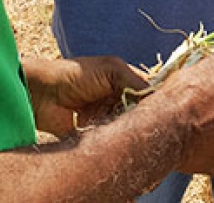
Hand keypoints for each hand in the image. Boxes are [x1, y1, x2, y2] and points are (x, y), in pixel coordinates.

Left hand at [23, 56, 148, 136]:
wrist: (43, 94)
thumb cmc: (75, 74)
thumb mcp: (111, 69)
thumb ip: (135, 81)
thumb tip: (158, 97)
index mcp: (124, 82)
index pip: (149, 94)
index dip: (158, 102)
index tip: (170, 110)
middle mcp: (119, 101)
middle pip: (142, 114)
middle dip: (147, 120)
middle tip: (158, 127)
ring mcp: (109, 120)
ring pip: (130, 129)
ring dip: (134, 132)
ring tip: (140, 134)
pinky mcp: (98, 136)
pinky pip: (115, 142)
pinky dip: (121, 143)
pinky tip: (126, 143)